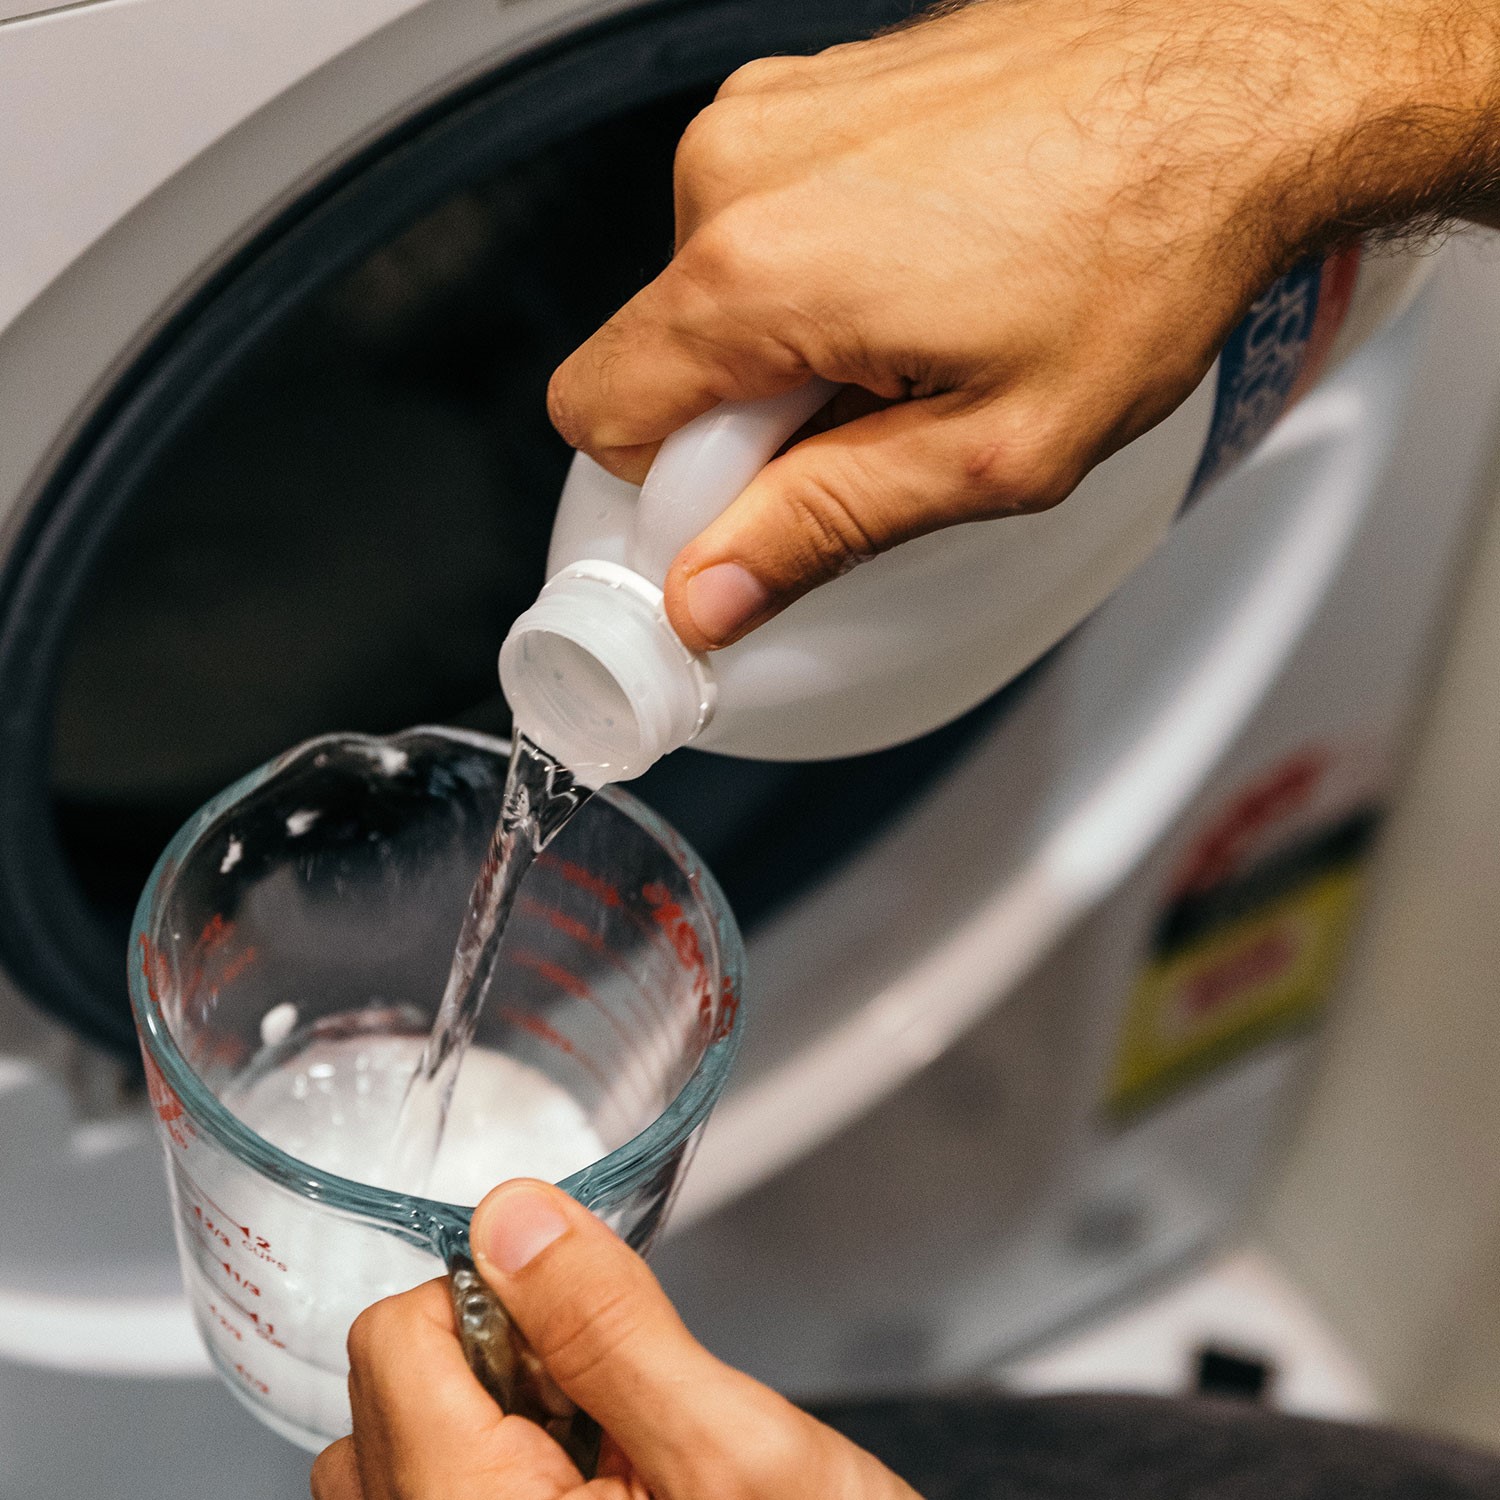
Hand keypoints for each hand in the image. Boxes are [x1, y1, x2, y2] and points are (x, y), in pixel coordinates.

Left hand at [310, 1180, 917, 1498]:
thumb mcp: (734, 1448)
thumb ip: (610, 1327)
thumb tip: (513, 1216)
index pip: (393, 1339)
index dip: (497, 1298)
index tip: (578, 1324)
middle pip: (382, 1394)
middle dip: (491, 1359)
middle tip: (603, 1399)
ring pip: (390, 1454)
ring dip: (477, 1417)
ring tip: (592, 1448)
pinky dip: (486, 1470)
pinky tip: (583, 1489)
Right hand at [547, 0, 1499, 650]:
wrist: (1236, 81)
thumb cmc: (1145, 246)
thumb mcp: (991, 451)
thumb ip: (823, 528)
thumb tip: (707, 598)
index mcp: (756, 266)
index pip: (597, 416)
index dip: (663, 494)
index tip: (749, 519)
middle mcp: (738, 169)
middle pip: (656, 357)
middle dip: (741, 425)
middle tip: (874, 433)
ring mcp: (773, 114)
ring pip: (711, 294)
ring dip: (788, 349)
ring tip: (921, 343)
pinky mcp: (812, 93)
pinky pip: (760, 225)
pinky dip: (816, 276)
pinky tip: (923, 278)